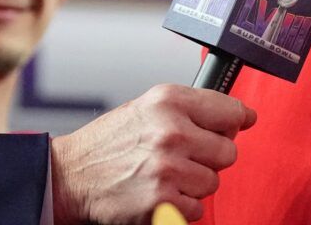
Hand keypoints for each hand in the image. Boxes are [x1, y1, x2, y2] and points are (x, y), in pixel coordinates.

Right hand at [48, 84, 256, 222]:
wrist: (71, 176)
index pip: (230, 110)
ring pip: (213, 182)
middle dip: (210, 158)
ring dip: (194, 184)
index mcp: (169, 102)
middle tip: (184, 157)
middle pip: (227, 152)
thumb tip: (239, 117)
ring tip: (166, 175)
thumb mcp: (147, 108)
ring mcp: (167, 169)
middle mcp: (171, 132)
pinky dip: (182, 207)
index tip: (238, 124)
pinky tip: (160, 193)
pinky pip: (197, 209)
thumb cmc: (109, 143)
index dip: (235, 121)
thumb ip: (190, 109)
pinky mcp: (162, 202)